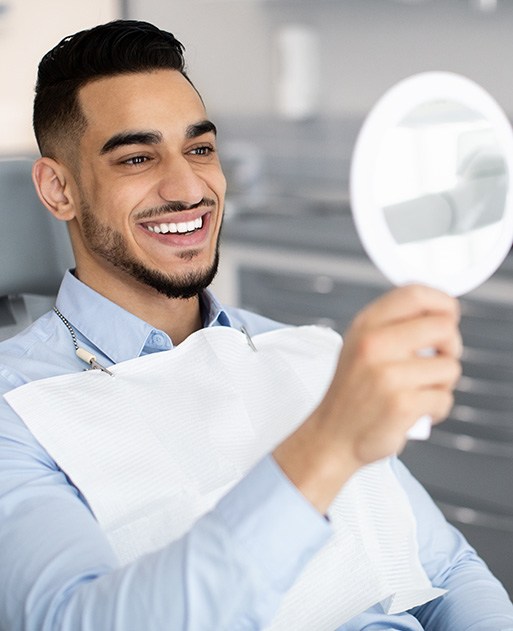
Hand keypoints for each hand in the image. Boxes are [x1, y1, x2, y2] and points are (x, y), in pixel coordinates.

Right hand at [273, 284, 461, 512]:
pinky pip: (444, 398)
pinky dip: (436, 408)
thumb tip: (441, 313)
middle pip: (443, 327)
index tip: (449, 315)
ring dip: (442, 383)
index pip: (415, 294)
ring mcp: (388, 374)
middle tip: (438, 359)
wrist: (332, 436)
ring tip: (419, 391)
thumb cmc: (352, 392)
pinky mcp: (402, 403)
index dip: (442, 302)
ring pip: (449, 366)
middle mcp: (374, 345)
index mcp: (365, 325)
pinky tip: (416, 411)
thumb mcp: (360, 345)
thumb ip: (393, 325)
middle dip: (451, 345)